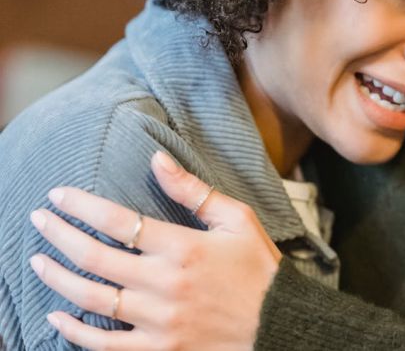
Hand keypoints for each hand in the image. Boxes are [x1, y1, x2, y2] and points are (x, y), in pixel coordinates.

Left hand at [29, 151, 282, 350]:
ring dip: (57, 279)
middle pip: (95, 258)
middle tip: (38, 220)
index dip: (81, 206)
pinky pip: (105, 345)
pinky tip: (56, 316)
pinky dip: (75, 332)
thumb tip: (158, 159)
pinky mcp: (160, 349)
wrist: (280, 324)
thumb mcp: (238, 220)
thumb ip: (194, 191)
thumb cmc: (260, 269)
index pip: (119, 222)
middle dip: (59, 235)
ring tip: (38, 262)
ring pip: (92, 300)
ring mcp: (159, 321)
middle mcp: (166, 285)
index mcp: (184, 249)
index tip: (58, 195)